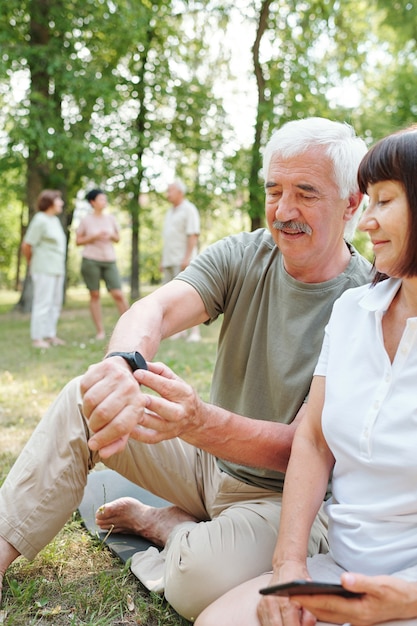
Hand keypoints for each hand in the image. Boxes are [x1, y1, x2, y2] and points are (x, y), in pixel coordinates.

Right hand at [80, 357, 148, 457]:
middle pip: (103, 414)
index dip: (104, 438)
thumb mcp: (126, 422)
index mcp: (139, 405)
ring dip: (87, 411)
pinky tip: (90, 397)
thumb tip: (103, 454)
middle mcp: (131, 388)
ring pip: (91, 400)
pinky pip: (85, 386)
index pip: (120, 426)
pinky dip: (83, 395)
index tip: (94, 445)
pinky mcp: (104, 366)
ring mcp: (118, 376)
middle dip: (94, 425)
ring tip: (92, 413)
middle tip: (93, 426)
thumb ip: (117, 441)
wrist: (125, 372)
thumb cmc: (124, 404)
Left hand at [81, 359, 203, 456]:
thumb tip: (142, 363)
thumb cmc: (178, 394)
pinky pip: (149, 437)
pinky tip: (124, 425)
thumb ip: (159, 371)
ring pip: (155, 424)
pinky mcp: (164, 437)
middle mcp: (180, 412)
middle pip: (164, 408)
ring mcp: (172, 427)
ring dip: (139, 417)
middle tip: (132, 394)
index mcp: (183, 394)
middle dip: (149, 401)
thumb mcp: (175, 380)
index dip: (151, 379)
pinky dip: (136, 433)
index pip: (167, 386)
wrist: (195, 419)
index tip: (136, 372)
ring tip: (123, 410)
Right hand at [257, 563, 316, 625]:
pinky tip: (281, 622)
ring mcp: (264, 605)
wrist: (287, 566)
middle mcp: (272, 602)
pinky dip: (273, 625)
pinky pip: (265, 623)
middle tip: (295, 624)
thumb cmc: (298, 579)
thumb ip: (309, 616)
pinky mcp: (260, 607)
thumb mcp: (309, 596)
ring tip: (289, 622)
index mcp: (285, 600)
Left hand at [291, 572, 416, 625]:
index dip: (309, 599)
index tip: (292, 594)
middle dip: (305, 605)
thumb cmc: (394, 593)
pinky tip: (316, 600)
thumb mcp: (380, 584)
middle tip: (287, 595)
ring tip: (296, 596)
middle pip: (324, 612)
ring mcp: (356, 619)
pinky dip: (323, 608)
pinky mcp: (357, 617)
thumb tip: (343, 579)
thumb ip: (361, 582)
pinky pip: (335, 614)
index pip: (327, 604)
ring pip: (329, 615)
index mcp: (358, 611)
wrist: (408, 603)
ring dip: (313, 607)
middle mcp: (355, 618)